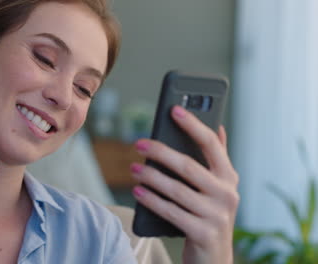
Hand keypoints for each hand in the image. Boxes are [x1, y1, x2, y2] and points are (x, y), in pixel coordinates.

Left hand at [131, 106, 238, 263]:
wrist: (214, 258)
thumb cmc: (209, 214)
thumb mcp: (218, 187)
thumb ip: (217, 159)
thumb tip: (219, 126)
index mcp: (229, 177)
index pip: (211, 144)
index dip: (193, 125)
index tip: (173, 109)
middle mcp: (227, 194)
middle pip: (188, 166)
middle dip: (161, 152)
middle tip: (139, 143)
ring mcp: (216, 215)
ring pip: (176, 190)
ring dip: (151, 176)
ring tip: (133, 167)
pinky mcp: (203, 233)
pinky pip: (171, 212)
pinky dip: (152, 200)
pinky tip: (138, 191)